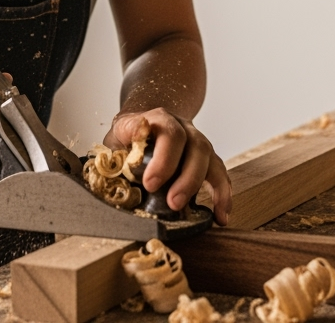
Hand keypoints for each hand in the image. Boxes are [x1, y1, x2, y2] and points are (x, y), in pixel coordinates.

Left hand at [107, 109, 231, 225]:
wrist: (146, 120)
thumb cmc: (128, 137)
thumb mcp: (115, 141)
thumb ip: (115, 160)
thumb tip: (111, 188)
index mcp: (156, 120)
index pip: (167, 133)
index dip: (163, 159)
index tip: (150, 184)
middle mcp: (181, 126)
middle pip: (194, 145)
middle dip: (186, 177)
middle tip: (174, 203)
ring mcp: (196, 139)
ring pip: (209, 156)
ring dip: (204, 186)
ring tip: (202, 213)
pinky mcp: (206, 156)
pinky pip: (219, 172)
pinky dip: (222, 194)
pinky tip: (221, 215)